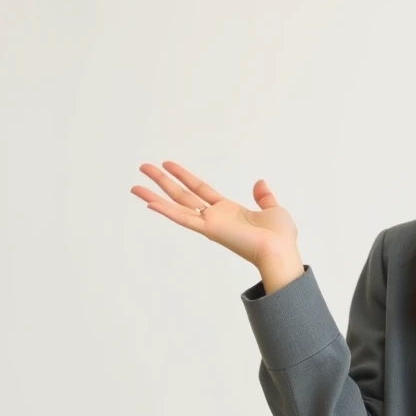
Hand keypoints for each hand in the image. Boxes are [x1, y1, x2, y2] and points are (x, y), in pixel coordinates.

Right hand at [131, 161, 298, 266]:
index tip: (169, 165)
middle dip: (163, 181)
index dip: (184, 176)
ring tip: (135, 184)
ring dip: (155, 194)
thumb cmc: (280, 236)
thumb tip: (259, 183)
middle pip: (183, 194)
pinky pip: (183, 218)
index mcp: (228, 211)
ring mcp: (210, 224)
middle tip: (144, 167)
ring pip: (177, 204)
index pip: (201, 190)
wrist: (280, 250)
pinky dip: (165, 210)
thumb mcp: (273, 209)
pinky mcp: (209, 230)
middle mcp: (215, 217)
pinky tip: (148, 202)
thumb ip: (264, 197)